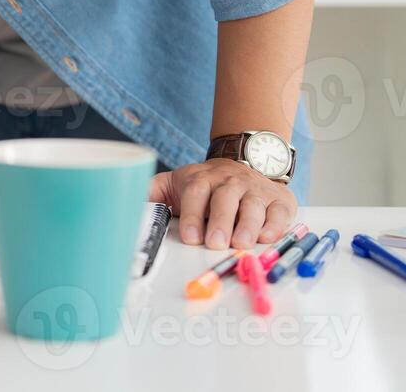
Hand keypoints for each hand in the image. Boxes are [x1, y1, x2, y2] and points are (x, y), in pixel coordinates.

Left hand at [148, 158, 294, 250]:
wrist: (247, 162)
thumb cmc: (207, 184)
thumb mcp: (176, 182)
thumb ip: (153, 192)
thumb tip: (126, 204)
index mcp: (203, 178)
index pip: (195, 192)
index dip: (192, 214)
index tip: (190, 236)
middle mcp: (230, 182)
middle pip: (225, 198)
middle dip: (220, 221)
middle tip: (215, 243)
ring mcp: (256, 190)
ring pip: (253, 205)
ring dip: (247, 225)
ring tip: (241, 243)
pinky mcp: (279, 200)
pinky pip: (279, 211)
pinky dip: (274, 224)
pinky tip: (266, 237)